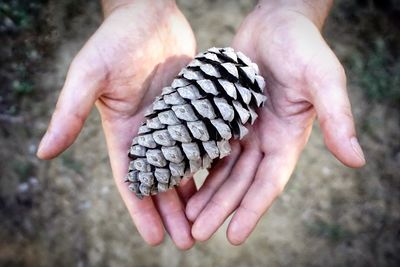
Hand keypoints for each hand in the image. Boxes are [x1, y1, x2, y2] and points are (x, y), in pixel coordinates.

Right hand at [37, 0, 196, 248]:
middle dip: (173, 211)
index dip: (142, 210)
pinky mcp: (195, 108)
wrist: (149, 14)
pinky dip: (211, 162)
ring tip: (206, 221)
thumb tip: (42, 153)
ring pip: (186, 166)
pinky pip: (204, 141)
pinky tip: (223, 182)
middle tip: (188, 241)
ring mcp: (174, 122)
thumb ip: (70, 113)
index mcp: (124, 132)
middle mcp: (150, 132)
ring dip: (195, 194)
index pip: (133, 180)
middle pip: (162, 181)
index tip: (154, 239)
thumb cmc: (116, 40)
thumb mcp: (89, 75)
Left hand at [186, 3, 365, 244]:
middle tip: (196, 234)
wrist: (276, 22)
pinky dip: (197, 162)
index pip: (268, 182)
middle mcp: (264, 138)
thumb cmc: (303, 46)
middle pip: (239, 182)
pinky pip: (209, 143)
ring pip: (221, 168)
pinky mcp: (224, 114)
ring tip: (186, 215)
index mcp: (287, 138)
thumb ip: (337, 118)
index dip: (252, 209)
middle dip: (220, 208)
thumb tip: (357, 160)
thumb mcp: (324, 79)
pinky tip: (181, 177)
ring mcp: (243, 127)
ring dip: (206, 192)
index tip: (233, 237)